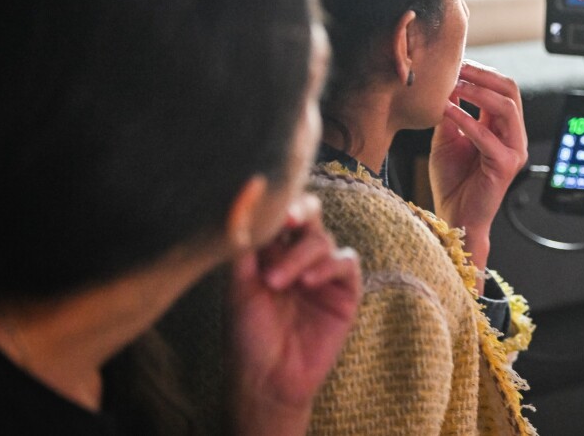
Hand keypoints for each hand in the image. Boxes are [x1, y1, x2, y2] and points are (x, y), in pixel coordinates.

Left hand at [229, 195, 361, 434]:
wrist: (268, 380)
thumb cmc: (247, 335)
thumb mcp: (238, 287)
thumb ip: (244, 246)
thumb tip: (243, 202)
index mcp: (271, 250)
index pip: (281, 213)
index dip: (280, 203)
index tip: (271, 207)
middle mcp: (298, 255)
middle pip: (309, 215)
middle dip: (299, 213)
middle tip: (286, 221)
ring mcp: (323, 272)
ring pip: (322, 240)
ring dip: (300, 256)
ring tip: (277, 282)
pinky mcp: (345, 291)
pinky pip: (345, 263)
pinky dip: (328, 267)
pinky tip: (308, 283)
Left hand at [430, 60, 528, 271]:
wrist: (456, 217)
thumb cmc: (453, 182)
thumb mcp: (447, 139)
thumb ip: (450, 115)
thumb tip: (444, 87)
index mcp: (501, 127)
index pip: (500, 88)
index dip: (480, 72)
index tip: (455, 63)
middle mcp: (512, 135)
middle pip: (510, 90)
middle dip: (483, 75)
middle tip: (457, 68)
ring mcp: (513, 150)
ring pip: (506, 107)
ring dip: (478, 92)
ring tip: (454, 86)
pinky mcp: (505, 166)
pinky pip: (488, 136)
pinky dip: (467, 120)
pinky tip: (447, 111)